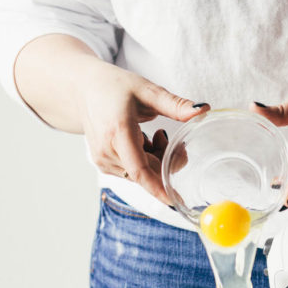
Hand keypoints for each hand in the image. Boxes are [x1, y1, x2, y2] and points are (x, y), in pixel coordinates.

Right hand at [79, 62, 208, 203]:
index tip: (175, 200)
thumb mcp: (147, 91)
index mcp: (118, 132)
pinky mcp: (103, 165)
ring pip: (142, 175)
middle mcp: (107, 151)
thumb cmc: (114, 87)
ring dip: (156, 159)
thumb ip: (176, 105)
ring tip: (152, 134)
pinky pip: (133, 172)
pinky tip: (141, 141)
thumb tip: (203, 110)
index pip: (140, 170)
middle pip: (148, 173)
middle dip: (167, 160)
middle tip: (167, 136)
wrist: (83, 89)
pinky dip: (144, 161)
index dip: (158, 188)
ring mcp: (103, 160)